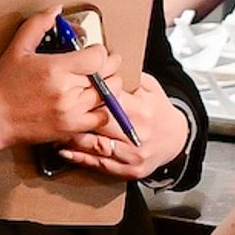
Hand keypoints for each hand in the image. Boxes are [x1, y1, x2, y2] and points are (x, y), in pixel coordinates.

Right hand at [0, 7, 121, 149]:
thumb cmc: (4, 86)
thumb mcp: (17, 48)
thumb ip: (38, 25)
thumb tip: (56, 10)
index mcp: (56, 69)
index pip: (98, 57)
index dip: (100, 50)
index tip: (93, 51)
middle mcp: (67, 91)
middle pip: (107, 74)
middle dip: (108, 65)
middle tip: (104, 62)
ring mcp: (71, 112)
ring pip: (109, 95)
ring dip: (110, 85)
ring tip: (101, 80)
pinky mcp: (72, 127)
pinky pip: (102, 117)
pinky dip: (105, 108)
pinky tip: (96, 101)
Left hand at [61, 75, 187, 181]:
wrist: (177, 141)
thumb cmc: (159, 111)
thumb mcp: (151, 88)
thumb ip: (130, 77)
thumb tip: (106, 63)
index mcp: (142, 109)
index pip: (109, 100)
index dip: (88, 95)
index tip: (70, 89)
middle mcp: (137, 134)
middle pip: (99, 124)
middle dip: (77, 117)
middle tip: (57, 110)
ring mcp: (133, 155)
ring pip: (96, 146)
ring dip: (73, 139)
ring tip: (56, 130)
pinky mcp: (129, 171)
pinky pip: (100, 165)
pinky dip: (80, 158)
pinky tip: (65, 151)